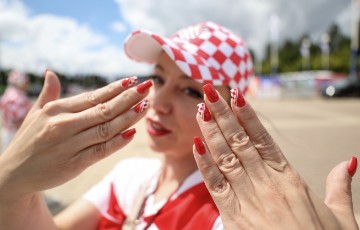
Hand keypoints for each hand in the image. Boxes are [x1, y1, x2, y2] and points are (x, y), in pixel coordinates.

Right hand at [0, 71, 150, 200]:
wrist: (13, 175)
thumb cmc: (29, 140)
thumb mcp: (35, 114)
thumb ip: (48, 94)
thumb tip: (51, 73)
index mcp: (57, 110)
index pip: (93, 96)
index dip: (115, 88)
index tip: (133, 80)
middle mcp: (64, 125)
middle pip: (104, 110)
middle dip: (128, 98)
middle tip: (148, 88)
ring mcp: (70, 145)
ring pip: (106, 128)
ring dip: (128, 117)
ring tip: (146, 106)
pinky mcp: (74, 164)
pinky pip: (100, 151)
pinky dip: (117, 142)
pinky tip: (132, 132)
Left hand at [193, 84, 357, 228]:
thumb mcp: (342, 218)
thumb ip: (340, 188)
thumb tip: (347, 163)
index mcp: (290, 179)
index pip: (264, 138)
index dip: (248, 115)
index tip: (237, 95)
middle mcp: (267, 184)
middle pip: (240, 141)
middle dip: (224, 114)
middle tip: (211, 90)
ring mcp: (250, 199)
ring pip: (226, 157)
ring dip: (212, 131)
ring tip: (202, 108)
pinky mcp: (235, 217)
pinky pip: (216, 185)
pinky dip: (205, 163)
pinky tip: (197, 144)